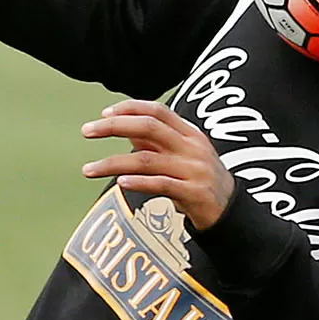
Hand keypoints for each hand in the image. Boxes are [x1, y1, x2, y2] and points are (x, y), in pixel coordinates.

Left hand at [81, 100, 234, 229]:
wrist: (231, 211)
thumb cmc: (200, 179)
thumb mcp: (182, 155)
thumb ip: (156, 142)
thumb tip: (126, 128)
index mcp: (190, 133)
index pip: (157, 111)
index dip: (130, 108)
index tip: (104, 113)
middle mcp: (192, 147)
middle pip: (150, 128)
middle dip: (114, 127)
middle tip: (87, 131)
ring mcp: (194, 170)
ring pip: (147, 160)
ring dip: (112, 163)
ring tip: (88, 170)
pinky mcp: (193, 193)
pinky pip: (161, 185)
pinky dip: (138, 183)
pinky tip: (120, 184)